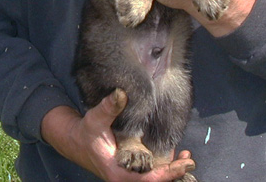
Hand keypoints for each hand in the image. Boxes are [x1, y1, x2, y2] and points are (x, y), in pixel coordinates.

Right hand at [41, 89, 194, 180]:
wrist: (76, 140)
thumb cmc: (86, 132)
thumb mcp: (95, 119)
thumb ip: (108, 108)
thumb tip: (121, 93)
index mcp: (118, 172)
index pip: (148, 179)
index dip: (168, 173)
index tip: (182, 164)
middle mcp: (126, 176)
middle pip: (155, 181)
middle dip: (174, 173)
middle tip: (189, 160)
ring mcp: (130, 172)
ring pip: (154, 177)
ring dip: (171, 170)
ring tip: (187, 158)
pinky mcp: (132, 165)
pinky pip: (151, 170)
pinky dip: (164, 165)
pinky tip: (176, 155)